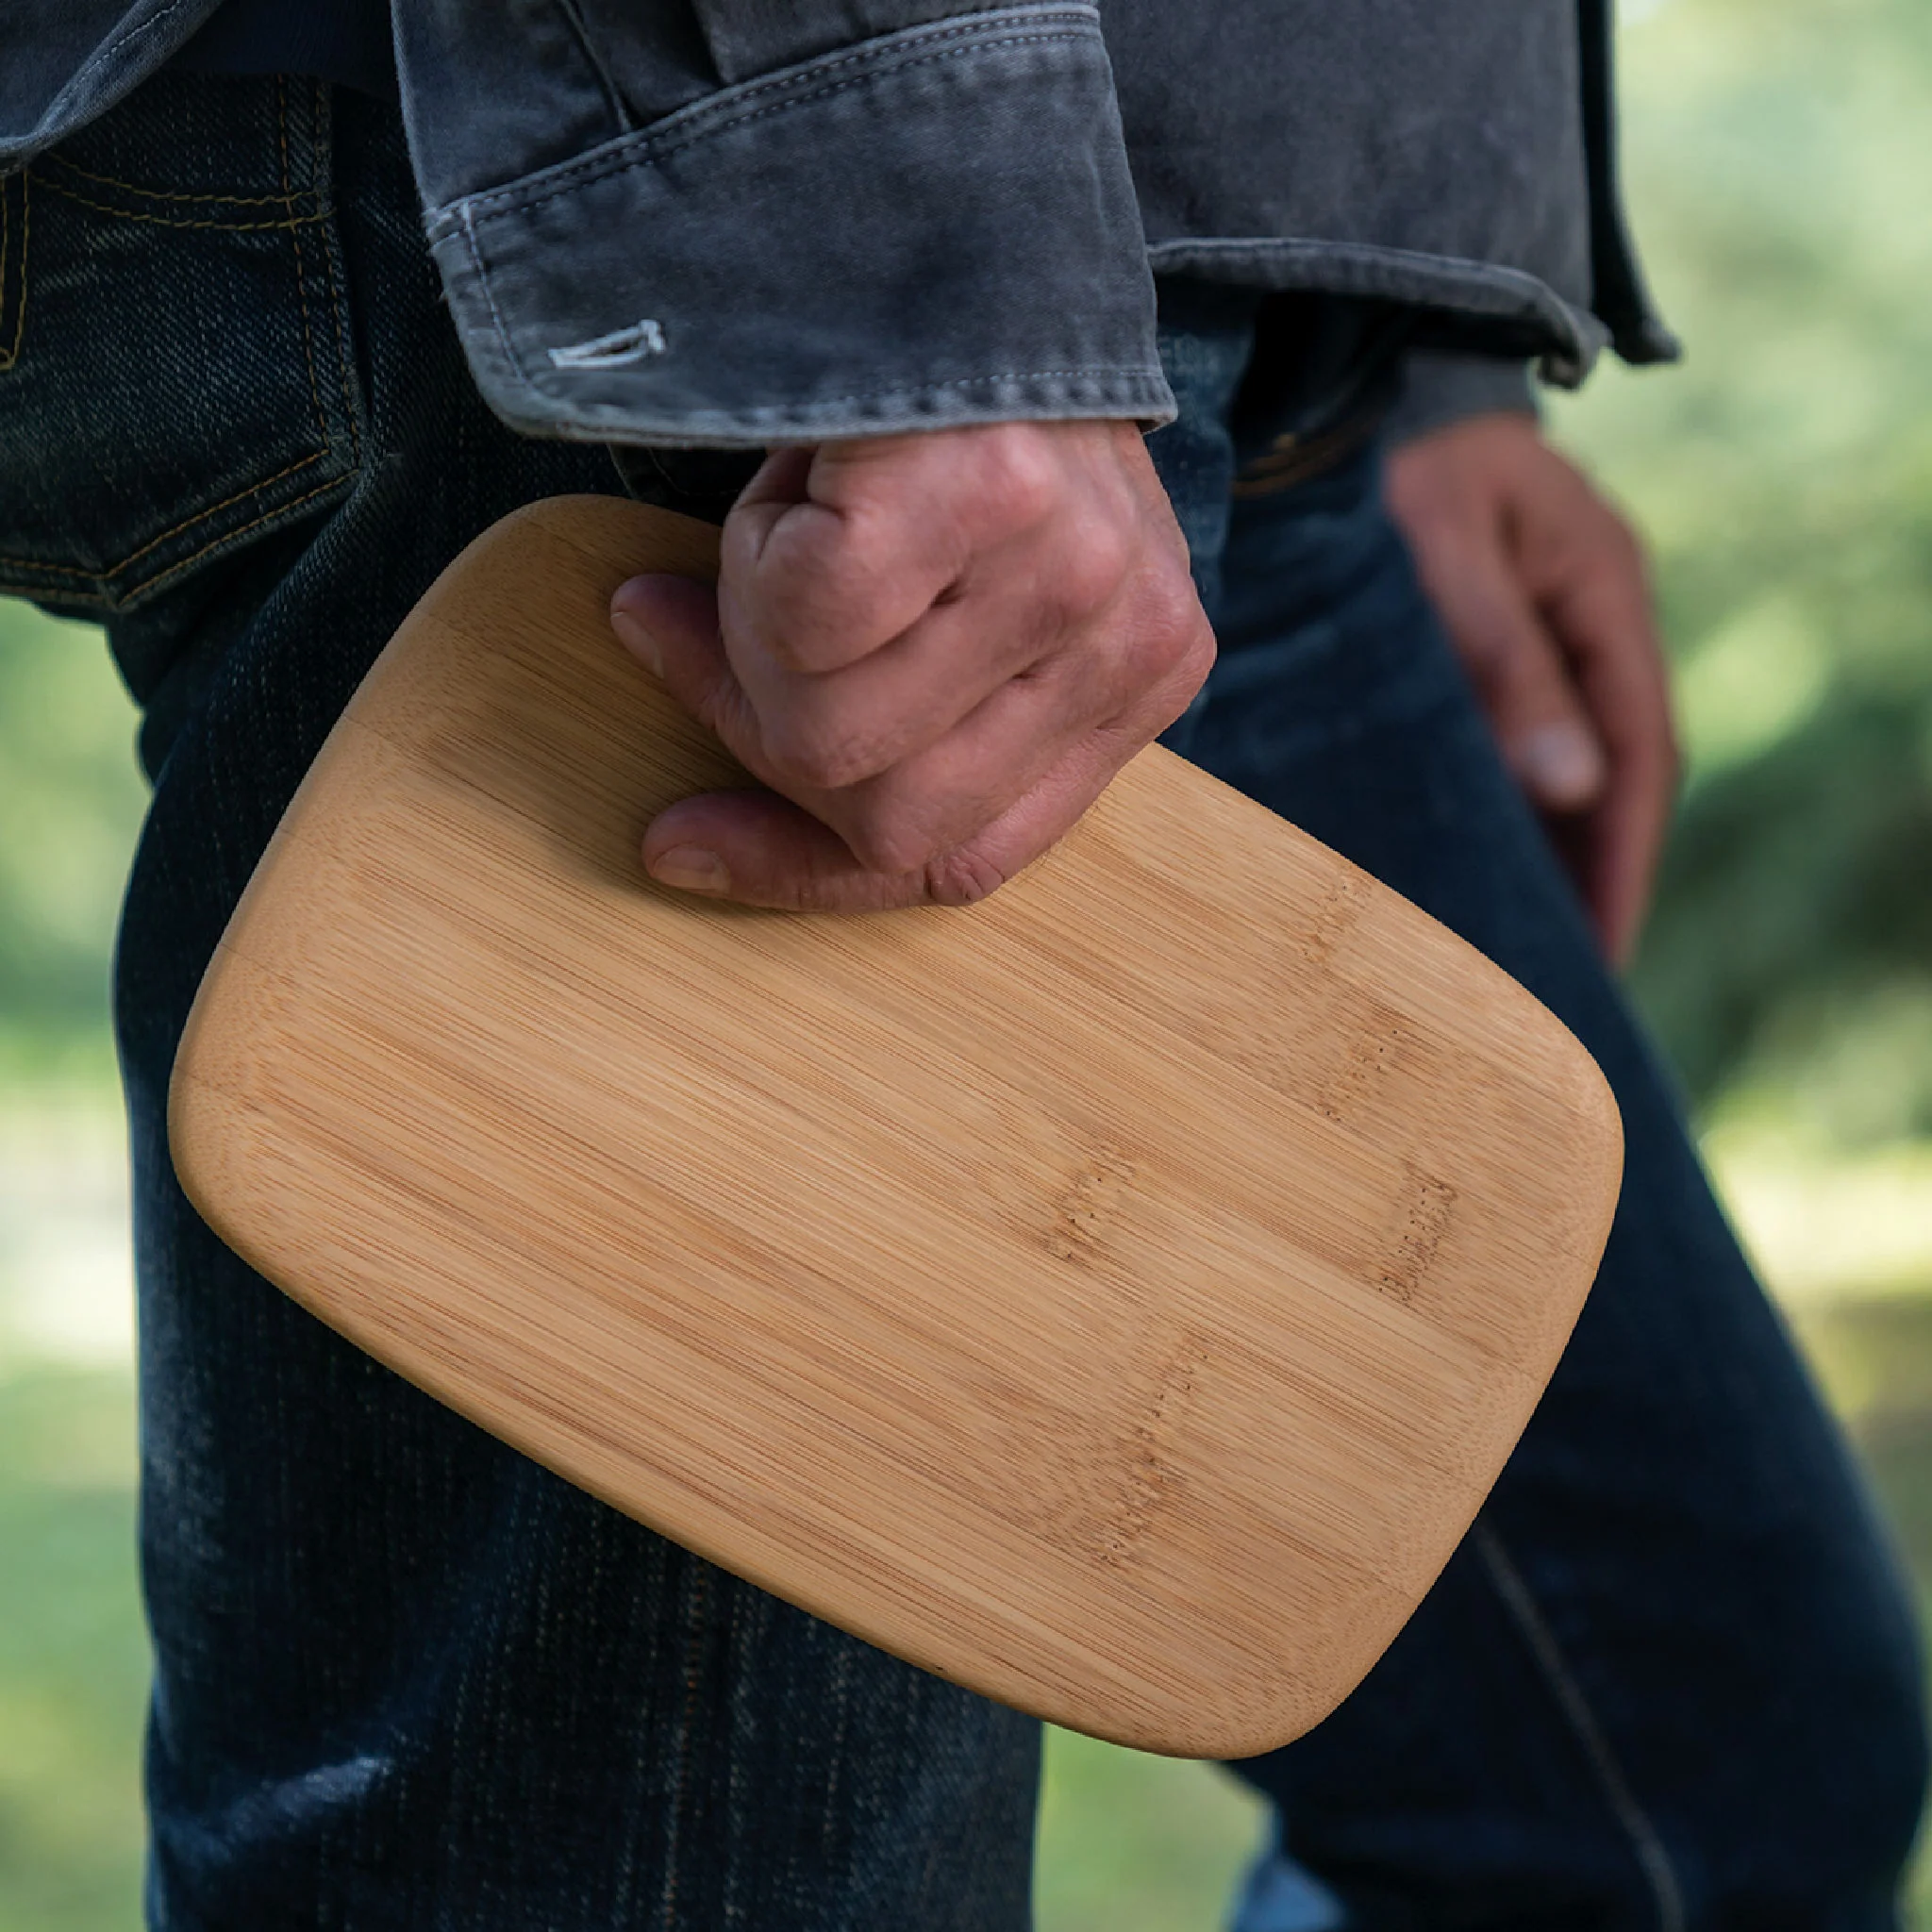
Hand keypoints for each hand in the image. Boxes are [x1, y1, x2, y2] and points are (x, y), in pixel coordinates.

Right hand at [607, 422, 1212, 911]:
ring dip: (749, 636)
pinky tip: (797, 479)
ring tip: (781, 525)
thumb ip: (890, 717)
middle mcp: (1131, 646)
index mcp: (1139, 686)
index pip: (964, 858)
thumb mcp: (955, 596)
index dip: (804, 875)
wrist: (975, 231)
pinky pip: (805, 622)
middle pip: (887, 818)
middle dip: (753, 733)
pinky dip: (753, 556)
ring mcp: (1077, 579)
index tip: (684, 846)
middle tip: (694, 629)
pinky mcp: (999, 504)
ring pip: (828, 732)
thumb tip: (689, 834)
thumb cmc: (953, 427)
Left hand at [1383, 413, 1678, 966]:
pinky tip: (1486, 858)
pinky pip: (1526, 735)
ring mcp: (1550, 624)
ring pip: (1571, 757)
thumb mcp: (1447, 556)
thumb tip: (1569, 787)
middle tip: (1570, 972)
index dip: (1623, 850)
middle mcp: (1593, 614)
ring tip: (1530, 942)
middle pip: (1615, 766)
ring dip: (1558, 844)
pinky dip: (1517, 802)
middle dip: (1598, 867)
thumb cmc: (1397, 467)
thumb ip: (1505, 666)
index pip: (1637, 749)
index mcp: (1603, 591)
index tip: (1604, 942)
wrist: (1347, 400)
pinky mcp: (1498, 637)